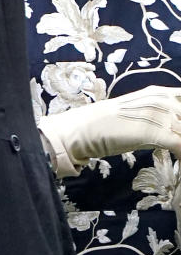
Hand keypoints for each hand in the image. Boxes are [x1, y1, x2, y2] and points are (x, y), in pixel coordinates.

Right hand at [39, 85, 180, 176]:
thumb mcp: (136, 114)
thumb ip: (157, 118)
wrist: (83, 129)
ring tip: (180, 156)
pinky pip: (179, 144)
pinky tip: (180, 162)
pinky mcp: (152, 132)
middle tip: (179, 147)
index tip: (178, 133)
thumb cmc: (106, 124)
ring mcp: (157, 115)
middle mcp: (161, 99)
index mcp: (158, 92)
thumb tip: (173, 130)